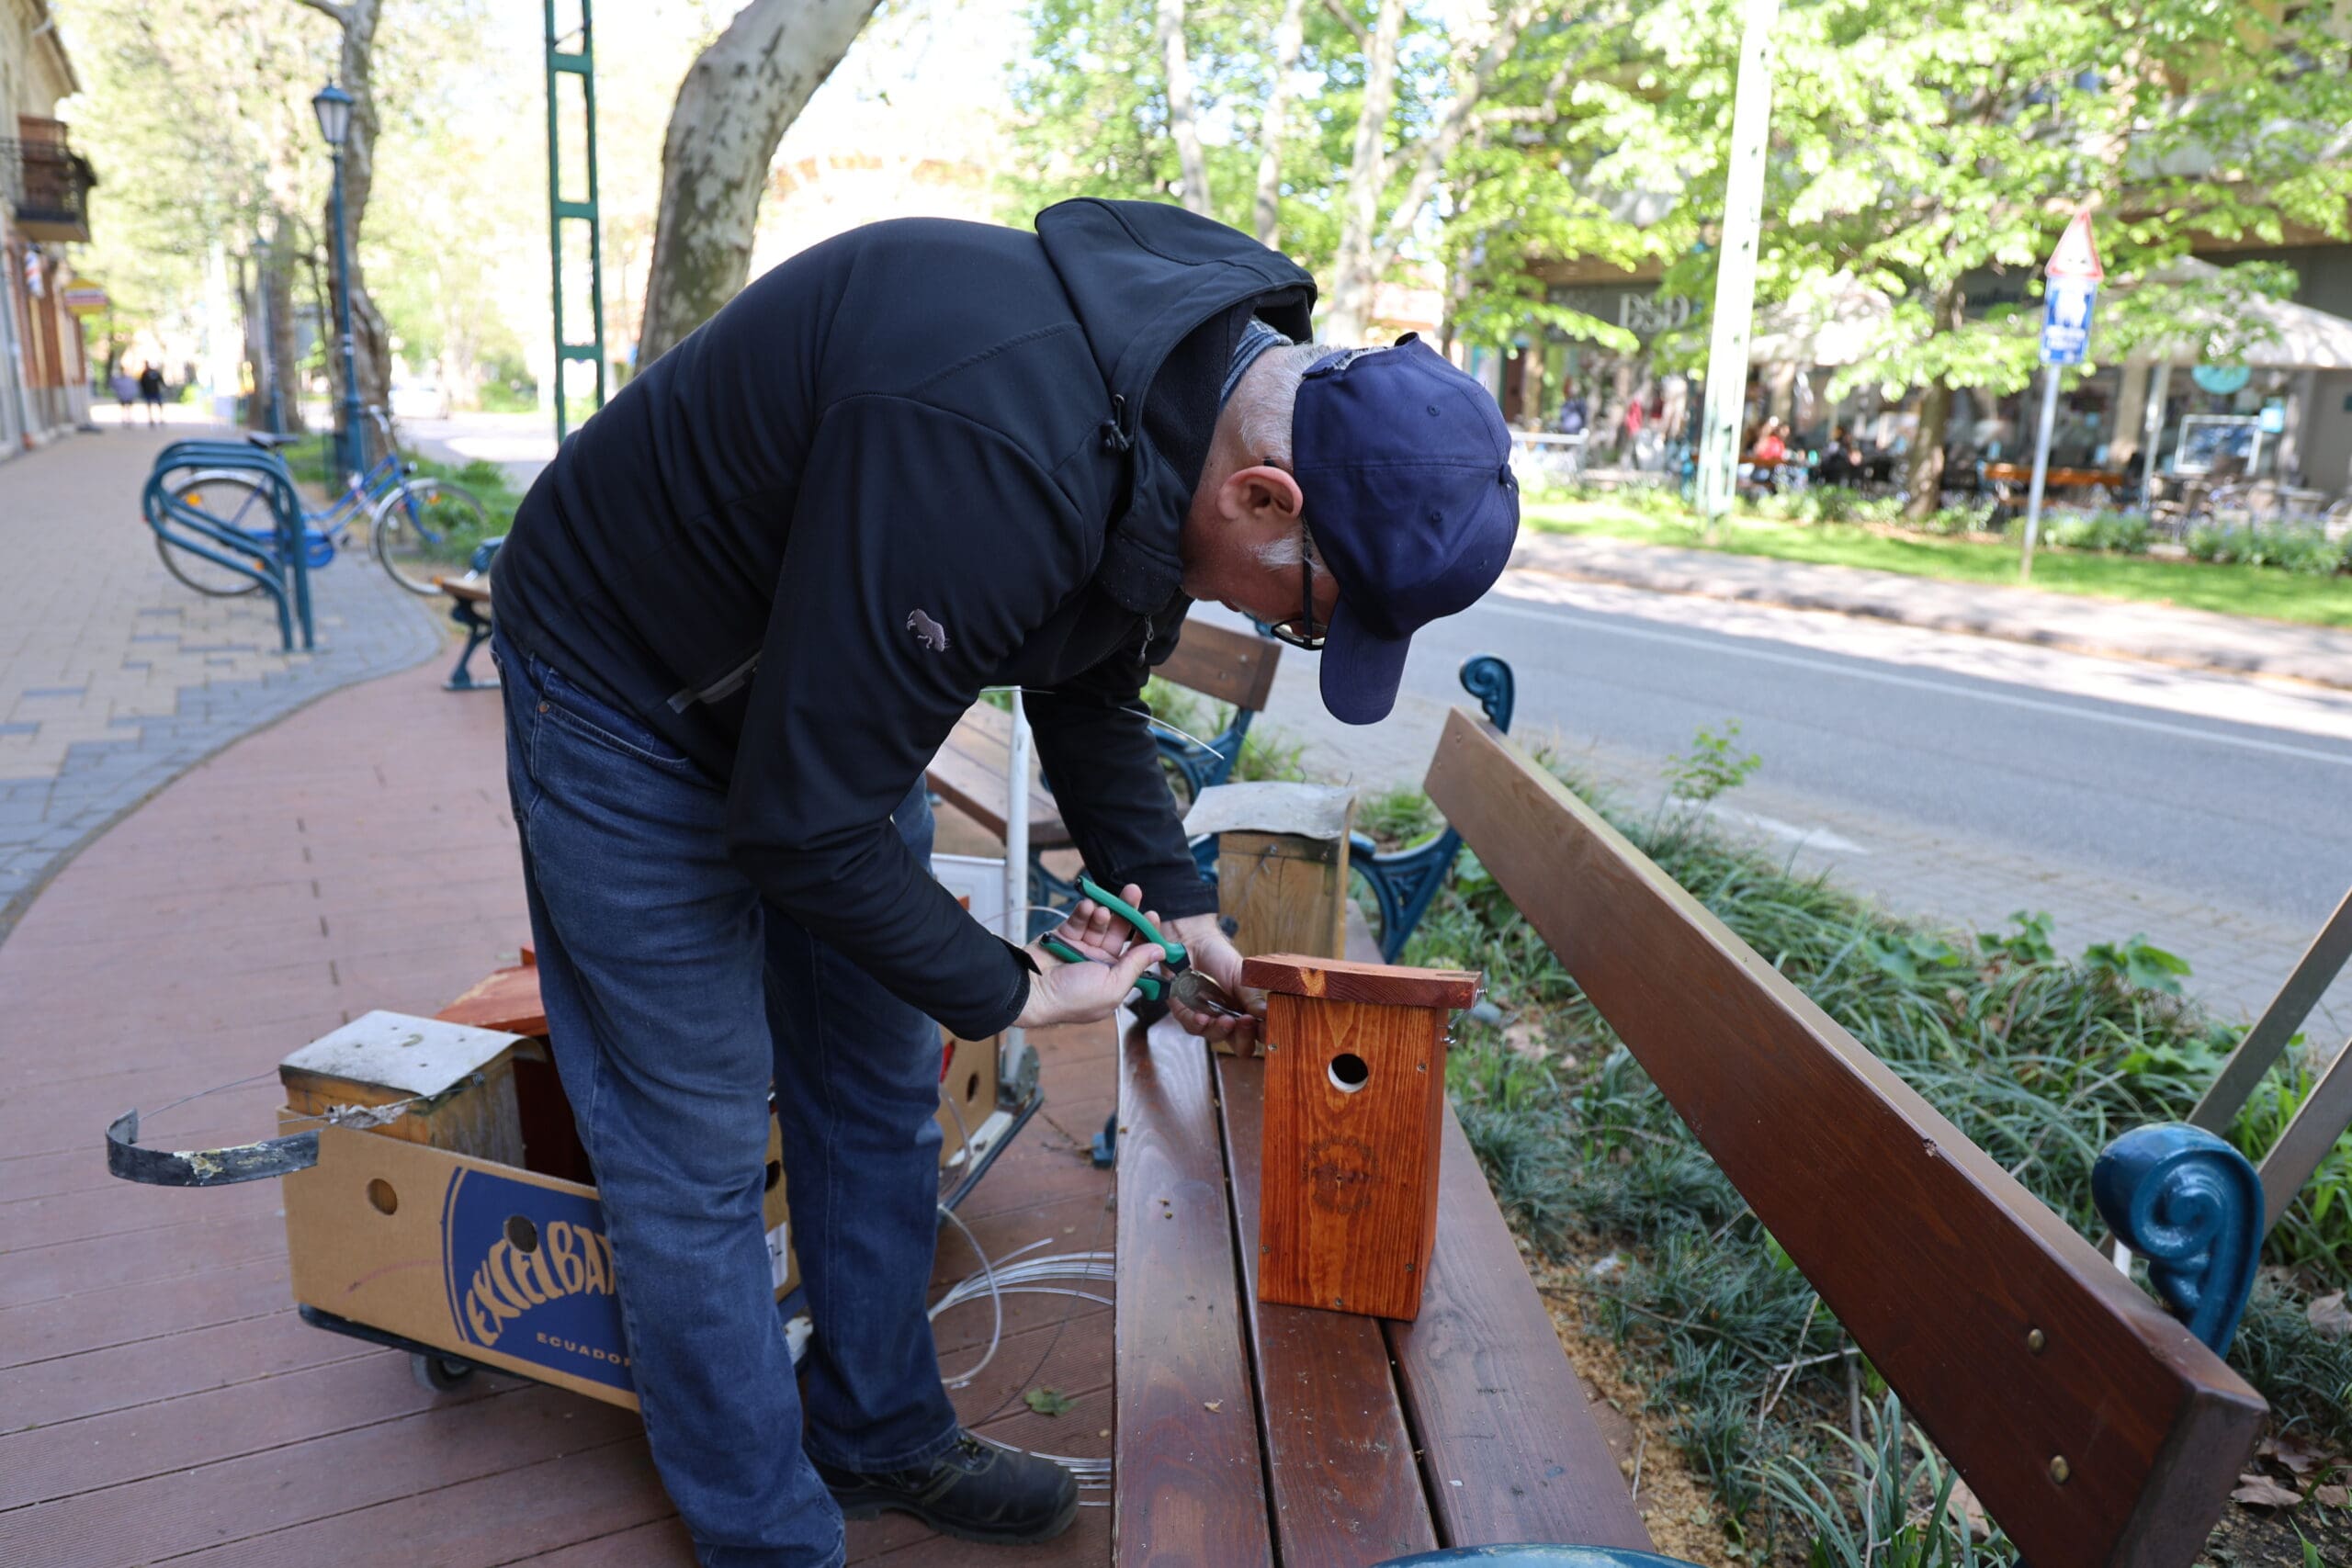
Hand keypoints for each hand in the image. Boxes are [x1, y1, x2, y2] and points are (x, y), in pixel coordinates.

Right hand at [1016, 883, 1163, 1028]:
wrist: (1032, 991)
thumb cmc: (1072, 998)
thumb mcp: (1113, 986)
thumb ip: (1136, 966)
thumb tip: (1159, 951)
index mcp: (1114, 979)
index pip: (1136, 953)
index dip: (1146, 935)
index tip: (1152, 916)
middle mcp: (1099, 963)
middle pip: (1120, 933)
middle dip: (1127, 912)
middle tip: (1133, 892)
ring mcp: (1081, 949)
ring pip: (1100, 923)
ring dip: (1103, 913)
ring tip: (1101, 910)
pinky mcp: (1063, 937)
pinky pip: (1079, 920)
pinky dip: (1083, 912)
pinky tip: (1086, 907)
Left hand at [1165, 913, 1266, 1055]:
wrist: (1194, 941)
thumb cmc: (1220, 957)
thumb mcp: (1242, 977)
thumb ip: (1253, 998)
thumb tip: (1269, 1015)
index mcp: (1245, 1012)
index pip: (1257, 1033)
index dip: (1263, 1035)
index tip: (1267, 1028)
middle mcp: (1227, 1019)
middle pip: (1238, 1044)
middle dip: (1244, 1039)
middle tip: (1246, 1023)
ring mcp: (1206, 1018)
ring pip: (1214, 1037)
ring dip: (1221, 1030)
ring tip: (1227, 1020)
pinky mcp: (1185, 1013)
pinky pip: (1192, 1026)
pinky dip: (1198, 1024)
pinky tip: (1203, 1017)